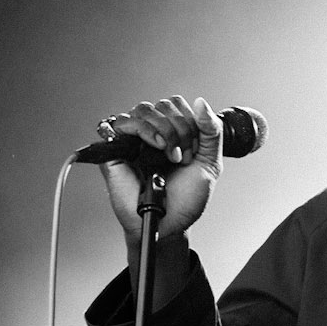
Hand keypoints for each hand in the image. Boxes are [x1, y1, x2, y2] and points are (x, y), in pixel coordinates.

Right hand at [98, 96, 223, 247]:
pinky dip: (144, 129)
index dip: (191, 122)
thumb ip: (212, 132)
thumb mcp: (210, 163)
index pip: (177, 104)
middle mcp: (151, 132)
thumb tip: (201, 102)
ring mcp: (132, 139)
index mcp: (172, 131)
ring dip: (165, 130)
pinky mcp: (114, 149)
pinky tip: (156, 146)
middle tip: (183, 157)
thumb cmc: (186, 199)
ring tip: (170, 155)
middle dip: (180, 129)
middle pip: (163, 104)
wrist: (169, 223)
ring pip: (144, 109)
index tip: (194, 151)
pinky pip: (122, 123)